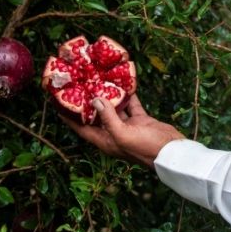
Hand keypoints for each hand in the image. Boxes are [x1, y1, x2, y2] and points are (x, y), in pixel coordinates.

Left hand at [62, 94, 184, 167]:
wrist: (171, 152)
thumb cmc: (146, 148)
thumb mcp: (123, 134)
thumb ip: (108, 118)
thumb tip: (95, 100)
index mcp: (105, 141)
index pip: (81, 128)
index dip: (69, 117)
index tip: (59, 103)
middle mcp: (113, 133)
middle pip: (96, 116)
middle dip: (89, 101)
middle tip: (81, 84)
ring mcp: (127, 126)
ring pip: (114, 108)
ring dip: (109, 95)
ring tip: (100, 79)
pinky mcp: (140, 120)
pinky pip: (131, 105)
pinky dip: (127, 95)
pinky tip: (123, 82)